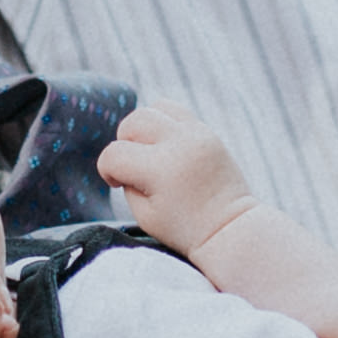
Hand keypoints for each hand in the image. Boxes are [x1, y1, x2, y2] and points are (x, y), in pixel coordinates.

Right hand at [93, 104, 254, 259]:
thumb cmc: (186, 229)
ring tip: (151, 152)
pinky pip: (177, 113)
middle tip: (134, 168)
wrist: (230, 228)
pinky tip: (168, 149)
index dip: (107, 170)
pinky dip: (165, 125)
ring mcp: (198, 134)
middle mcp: (180, 144)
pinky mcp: (208, 132)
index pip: (114, 154)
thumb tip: (123, 160)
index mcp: (161, 169)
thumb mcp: (144, 215)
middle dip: (124, 143)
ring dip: (144, 128)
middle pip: (133, 122)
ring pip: (155, 108)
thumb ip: (128, 183)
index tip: (117, 185)